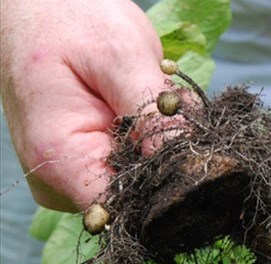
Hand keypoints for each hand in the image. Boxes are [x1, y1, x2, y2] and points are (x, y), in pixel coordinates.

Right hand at [1, 0, 166, 210]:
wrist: (39, 6)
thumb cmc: (68, 19)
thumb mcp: (119, 57)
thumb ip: (152, 114)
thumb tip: (184, 169)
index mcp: (57, 158)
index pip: (124, 206)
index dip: (169, 189)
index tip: (201, 160)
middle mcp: (60, 180)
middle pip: (136, 195)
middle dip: (169, 155)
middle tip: (174, 106)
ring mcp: (73, 175)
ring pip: (141, 178)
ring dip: (162, 143)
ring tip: (153, 95)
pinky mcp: (89, 163)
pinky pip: (135, 163)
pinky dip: (153, 138)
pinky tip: (146, 105)